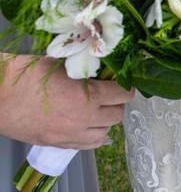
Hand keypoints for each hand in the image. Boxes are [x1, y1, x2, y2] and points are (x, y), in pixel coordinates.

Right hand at [0, 55, 134, 148]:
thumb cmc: (25, 75)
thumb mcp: (61, 64)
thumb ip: (85, 70)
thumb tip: (101, 69)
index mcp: (88, 96)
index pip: (123, 94)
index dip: (126, 87)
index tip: (124, 82)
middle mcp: (84, 118)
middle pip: (117, 115)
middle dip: (117, 103)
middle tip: (110, 94)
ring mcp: (71, 134)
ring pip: (105, 132)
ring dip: (106, 120)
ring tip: (99, 109)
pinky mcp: (58, 143)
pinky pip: (88, 145)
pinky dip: (93, 135)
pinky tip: (90, 126)